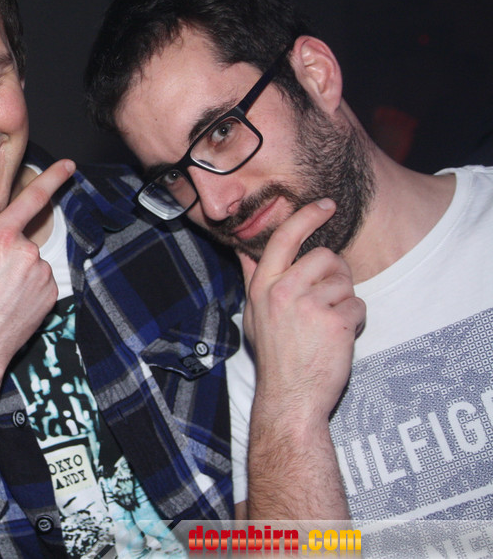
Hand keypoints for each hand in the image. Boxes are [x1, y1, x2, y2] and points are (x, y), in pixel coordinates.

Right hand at [0, 159, 75, 374]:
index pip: (31, 199)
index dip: (52, 178)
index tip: (69, 165)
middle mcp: (25, 253)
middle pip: (18, 239)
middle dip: (3, 251)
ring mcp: (41, 275)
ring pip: (30, 261)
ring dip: (17, 270)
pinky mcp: (51, 296)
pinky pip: (41, 281)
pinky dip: (28, 287)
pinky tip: (9, 302)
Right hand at [239, 199, 364, 422]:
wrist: (290, 397)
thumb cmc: (275, 356)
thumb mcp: (254, 314)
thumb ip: (254, 280)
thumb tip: (244, 252)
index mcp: (263, 287)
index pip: (284, 238)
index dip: (307, 216)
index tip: (326, 205)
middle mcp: (283, 291)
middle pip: (325, 256)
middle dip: (336, 273)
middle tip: (329, 298)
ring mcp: (309, 306)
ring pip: (345, 282)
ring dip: (345, 301)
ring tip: (328, 325)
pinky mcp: (335, 323)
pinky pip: (359, 306)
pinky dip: (356, 321)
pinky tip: (338, 338)